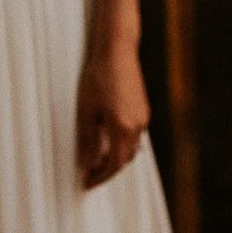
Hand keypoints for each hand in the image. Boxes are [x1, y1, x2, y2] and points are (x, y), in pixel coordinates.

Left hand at [77, 43, 150, 188]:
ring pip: (131, 148)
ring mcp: (143, 117)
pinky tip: (108, 140)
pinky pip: (134, 135)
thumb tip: (87, 162)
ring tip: (97, 160)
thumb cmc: (99, 76)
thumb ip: (88, 139)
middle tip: (90, 174)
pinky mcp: (143, 109)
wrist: (117, 50)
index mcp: (123, 127)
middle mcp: (138, 125)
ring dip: (116, 157)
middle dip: (108, 170)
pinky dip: (122, 144)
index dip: (100, 177)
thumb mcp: (87, 110)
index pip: (114, 164)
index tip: (87, 182)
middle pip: (125, 159)